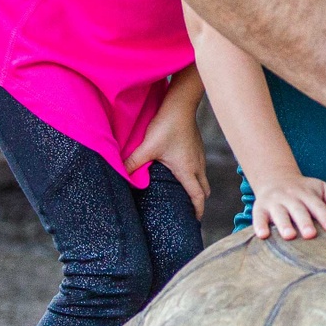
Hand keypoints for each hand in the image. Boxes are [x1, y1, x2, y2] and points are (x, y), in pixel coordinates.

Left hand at [129, 95, 207, 218]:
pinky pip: (199, 166)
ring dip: (196, 187)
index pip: (199, 196)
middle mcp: (197, 165)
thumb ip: (133, 162)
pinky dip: (194, 174)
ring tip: (182, 193)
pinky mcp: (197, 147)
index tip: (195, 221)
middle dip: (198, 201)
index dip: (198, 211)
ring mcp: (199, 155)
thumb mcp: (147, 147)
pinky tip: (180, 171)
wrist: (180, 104)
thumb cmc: (167, 125)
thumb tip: (120, 173)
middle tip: (187, 210)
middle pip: (204, 190)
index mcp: (188, 170)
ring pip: (202, 177)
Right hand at [251, 174, 325, 240]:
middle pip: (298, 210)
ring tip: (289, 236)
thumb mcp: (320, 190)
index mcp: (307, 194)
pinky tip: (263, 235)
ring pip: (279, 214)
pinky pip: (258, 217)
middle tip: (310, 234)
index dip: (325, 216)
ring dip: (284, 224)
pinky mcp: (260, 208)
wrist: (275, 178)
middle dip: (304, 222)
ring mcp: (274, 203)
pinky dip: (259, 225)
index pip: (317, 205)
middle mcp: (290, 198)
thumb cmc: (303, 190)